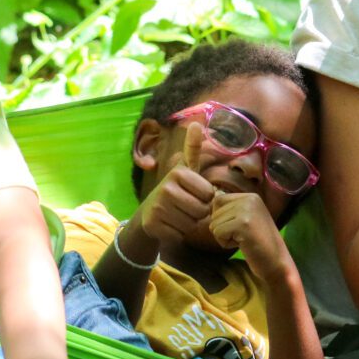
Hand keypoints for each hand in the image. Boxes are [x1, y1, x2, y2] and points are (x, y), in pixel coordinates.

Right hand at [135, 122, 216, 244]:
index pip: (209, 194)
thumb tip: (196, 123)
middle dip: (198, 212)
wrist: (149, 212)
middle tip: (185, 207)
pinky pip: (180, 234)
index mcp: (178, 173)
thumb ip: (192, 149)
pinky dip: (178, 234)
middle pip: (202, 210)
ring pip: (192, 224)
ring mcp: (158, 207)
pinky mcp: (153, 225)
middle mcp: (166, 188)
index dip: (205, 198)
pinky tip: (169, 225)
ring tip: (177, 215)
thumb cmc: (175, 190)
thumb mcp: (185, 170)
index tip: (192, 193)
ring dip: (188, 224)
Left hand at [209, 191, 290, 280]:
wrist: (277, 263)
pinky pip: (218, 233)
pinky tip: (243, 245)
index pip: (219, 200)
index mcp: (251, 196)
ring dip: (225, 237)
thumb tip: (211, 202)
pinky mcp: (243, 224)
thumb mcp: (247, 219)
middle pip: (214, 212)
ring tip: (244, 240)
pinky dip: (226, 243)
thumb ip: (232, 210)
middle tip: (243, 237)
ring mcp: (247, 210)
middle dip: (223, 229)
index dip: (221, 219)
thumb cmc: (259, 245)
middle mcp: (249, 198)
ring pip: (214, 224)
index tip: (240, 229)